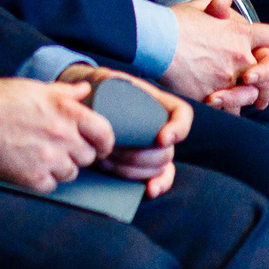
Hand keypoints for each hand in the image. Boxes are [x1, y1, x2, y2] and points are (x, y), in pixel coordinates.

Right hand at [0, 76, 109, 192]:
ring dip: (59, 166)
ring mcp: (48, 158)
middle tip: (57, 146)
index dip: (104, 141)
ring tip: (38, 155)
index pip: (105, 134)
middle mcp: (62, 136)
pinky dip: (42, 178)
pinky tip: (28, 165)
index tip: (98, 145)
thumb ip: (65, 92)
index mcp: (67, 112)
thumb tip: (85, 90)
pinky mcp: (31, 176)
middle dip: (77, 153)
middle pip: (88, 156)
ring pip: (71, 172)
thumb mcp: (35, 88)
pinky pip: (51, 184)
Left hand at [81, 69, 190, 198]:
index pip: (182, 114)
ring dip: (134, 168)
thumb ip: (102, 79)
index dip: (178, 129)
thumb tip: (94, 85)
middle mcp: (160, 126)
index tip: (161, 138)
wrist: (85, 107)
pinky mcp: (143, 163)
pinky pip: (161, 177)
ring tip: (105, 160)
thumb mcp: (100, 79)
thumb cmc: (95, 90)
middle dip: (141, 155)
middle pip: (167, 148)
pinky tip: (149, 190)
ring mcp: (153, 146)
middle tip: (110, 150)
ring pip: (159, 165)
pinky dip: (158, 184)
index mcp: (157, 103)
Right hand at [163, 0, 268, 111]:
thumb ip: (215, 4)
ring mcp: (227, 78)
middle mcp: (240, 57)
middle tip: (252, 83)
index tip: (263, 51)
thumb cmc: (169, 22)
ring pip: (250, 95)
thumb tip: (223, 1)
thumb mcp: (195, 6)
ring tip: (228, 95)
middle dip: (263, 78)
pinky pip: (228, 110)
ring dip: (243, 96)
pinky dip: (223, 109)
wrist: (150, 40)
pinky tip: (213, 103)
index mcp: (239, 33)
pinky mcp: (210, 95)